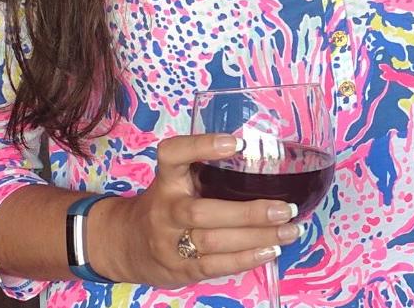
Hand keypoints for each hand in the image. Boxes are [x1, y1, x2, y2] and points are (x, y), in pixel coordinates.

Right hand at [91, 133, 300, 286]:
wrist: (124, 244)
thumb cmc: (165, 202)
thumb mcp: (175, 178)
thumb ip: (206, 168)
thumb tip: (262, 154)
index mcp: (166, 179)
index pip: (174, 155)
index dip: (202, 146)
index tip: (237, 143)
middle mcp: (165, 209)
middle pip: (203, 212)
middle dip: (249, 213)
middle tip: (285, 208)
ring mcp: (169, 243)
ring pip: (214, 243)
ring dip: (257, 238)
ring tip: (289, 230)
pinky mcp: (179, 269)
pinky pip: (216, 265)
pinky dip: (246, 259)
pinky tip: (271, 249)